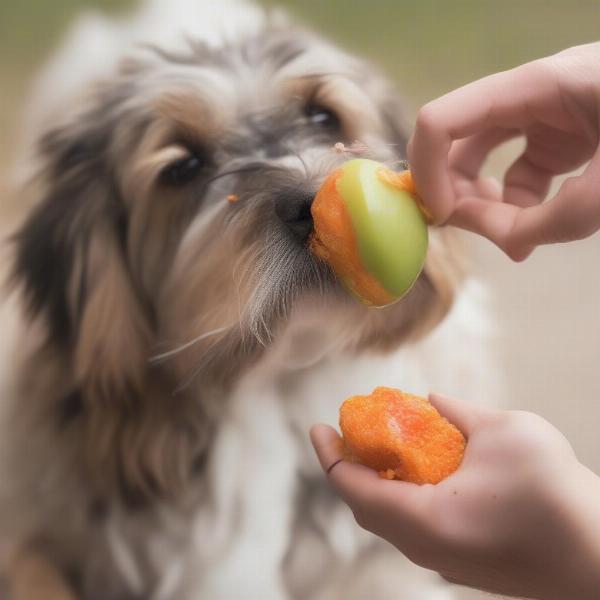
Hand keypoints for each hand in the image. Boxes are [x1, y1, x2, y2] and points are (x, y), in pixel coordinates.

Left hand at [311, 394, 599, 598]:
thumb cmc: (553, 491)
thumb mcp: (502, 432)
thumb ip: (458, 411)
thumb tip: (432, 398)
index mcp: (423, 520)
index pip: (353, 488)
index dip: (330, 455)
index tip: (319, 427)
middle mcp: (426, 549)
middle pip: (367, 508)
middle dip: (352, 468)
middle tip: (349, 434)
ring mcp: (446, 562)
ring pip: (392, 522)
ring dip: (379, 483)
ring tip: (382, 448)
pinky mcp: (466, 565)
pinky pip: (418, 529)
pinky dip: (406, 498)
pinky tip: (422, 473)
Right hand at [407, 42, 599, 259]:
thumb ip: (557, 219)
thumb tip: (513, 244)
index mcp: (538, 85)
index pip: (442, 120)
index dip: (427, 170)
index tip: (442, 217)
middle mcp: (534, 94)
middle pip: (458, 142)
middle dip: (456, 191)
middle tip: (471, 233)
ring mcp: (550, 114)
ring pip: (487, 159)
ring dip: (486, 202)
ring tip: (509, 238)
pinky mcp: (566, 136)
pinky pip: (522, 172)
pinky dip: (519, 205)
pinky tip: (533, 230)